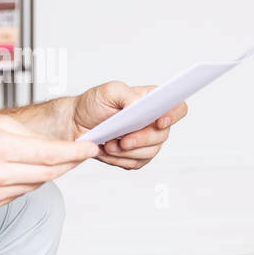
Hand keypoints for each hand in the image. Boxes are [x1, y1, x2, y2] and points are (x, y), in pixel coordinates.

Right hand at [0, 112, 98, 211]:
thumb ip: (24, 133)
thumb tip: (51, 144)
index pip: (49, 154)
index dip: (75, 152)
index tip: (90, 147)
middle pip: (48, 173)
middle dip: (70, 163)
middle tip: (82, 153)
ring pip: (36, 185)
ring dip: (51, 173)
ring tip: (58, 159)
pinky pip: (19, 194)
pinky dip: (29, 182)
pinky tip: (28, 170)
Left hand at [69, 81, 187, 169]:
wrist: (76, 123)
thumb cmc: (94, 104)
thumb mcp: (108, 91)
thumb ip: (126, 94)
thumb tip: (138, 105)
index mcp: (151, 101)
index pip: (177, 108)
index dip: (174, 115)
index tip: (159, 121)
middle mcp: (153, 122)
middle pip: (163, 135)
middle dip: (141, 139)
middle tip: (122, 140)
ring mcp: (147, 141)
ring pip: (150, 152)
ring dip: (127, 152)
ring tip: (108, 144)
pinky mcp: (136, 156)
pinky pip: (136, 163)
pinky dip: (119, 159)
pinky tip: (107, 151)